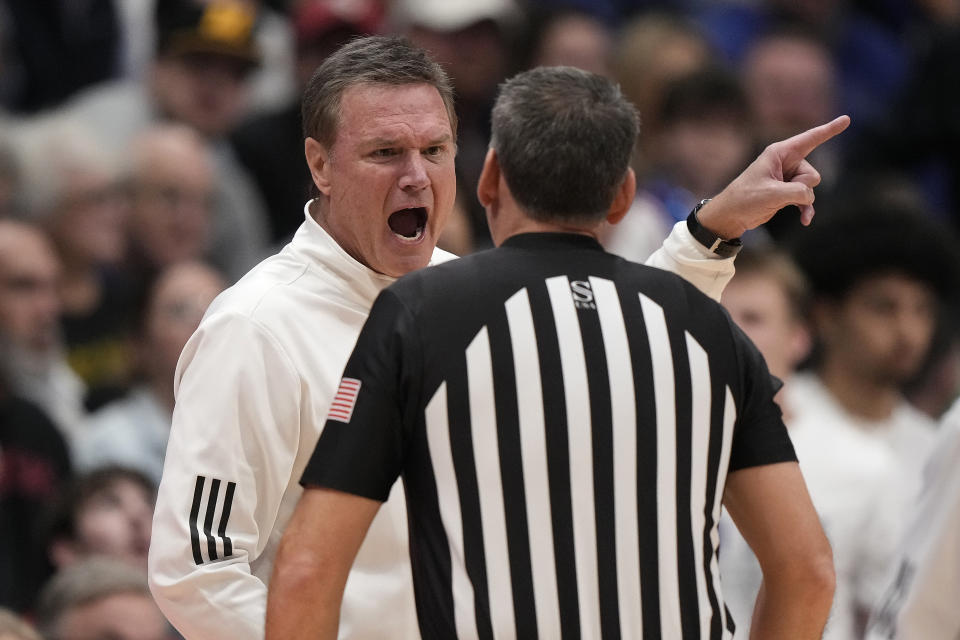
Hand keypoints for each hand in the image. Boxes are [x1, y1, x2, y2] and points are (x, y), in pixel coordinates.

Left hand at [697, 115, 850, 239]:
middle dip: (802, 186)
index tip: (847, 119)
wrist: (731, 215)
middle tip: (778, 192)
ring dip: (802, 200)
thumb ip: (797, 192)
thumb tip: (809, 197)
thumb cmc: (745, 199)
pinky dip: (806, 209)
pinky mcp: (787, 193)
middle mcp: (785, 162)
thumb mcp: (772, 194)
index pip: (810, 139)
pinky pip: (807, 199)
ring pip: (810, 188)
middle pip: (812, 174)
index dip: (829, 129)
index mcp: (779, 153)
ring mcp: (787, 178)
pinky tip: (805, 221)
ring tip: (779, 203)